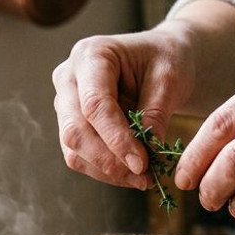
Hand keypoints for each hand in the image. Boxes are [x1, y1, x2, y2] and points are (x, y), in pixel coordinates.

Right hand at [52, 25, 195, 189]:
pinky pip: (79, 156)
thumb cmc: (165, 60)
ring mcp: (65, 103)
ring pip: (73, 148)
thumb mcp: (169, 79)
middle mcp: (69, 78)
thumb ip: (155, 113)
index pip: (95, 104)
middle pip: (75, 129)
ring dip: (107, 171)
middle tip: (144, 178)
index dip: (116, 139)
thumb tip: (147, 152)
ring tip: (143, 179)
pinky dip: (105, 171)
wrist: (159, 60)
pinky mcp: (71, 124)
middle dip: (109, 160)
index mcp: (90, 55)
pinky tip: (132, 175)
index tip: (142, 164)